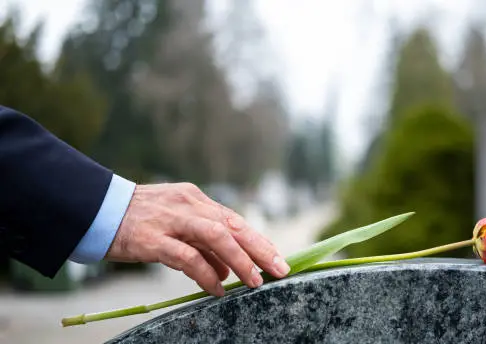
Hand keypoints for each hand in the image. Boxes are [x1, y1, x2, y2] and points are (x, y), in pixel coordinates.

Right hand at [105, 183, 290, 296]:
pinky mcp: (153, 239)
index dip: (258, 239)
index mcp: (196, 199)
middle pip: (233, 225)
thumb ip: (203, 243)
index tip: (277, 257)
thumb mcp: (175, 222)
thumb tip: (228, 270)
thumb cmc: (139, 219)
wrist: (96, 209)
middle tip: (280, 269)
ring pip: (216, 237)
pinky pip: (187, 257)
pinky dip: (206, 274)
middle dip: (260, 248)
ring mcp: (171, 220)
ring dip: (240, 260)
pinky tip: (217, 288)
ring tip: (254, 281)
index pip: (234, 220)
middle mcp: (188, 205)